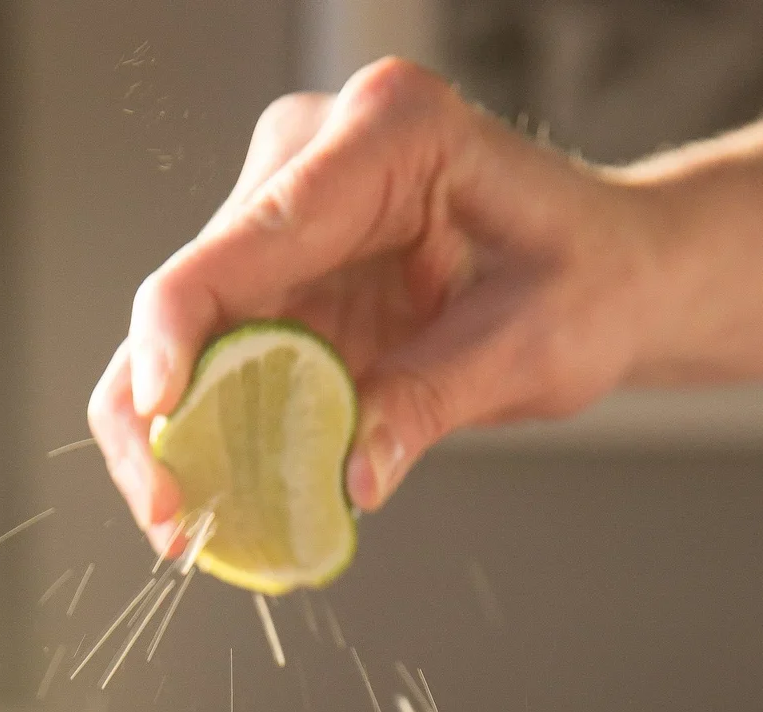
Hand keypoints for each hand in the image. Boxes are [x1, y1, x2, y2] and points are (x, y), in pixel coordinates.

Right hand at [88, 59, 657, 549]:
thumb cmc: (587, 281)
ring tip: (182, 526)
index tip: (159, 411)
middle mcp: (314, 157)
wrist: (605, 274)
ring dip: (169, 435)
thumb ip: (433, 402)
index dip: (181, 326)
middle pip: (187, 287)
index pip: (253, 233)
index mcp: (389, 134)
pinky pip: (209, 358)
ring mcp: (282, 217)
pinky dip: (204, 431)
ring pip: (177, 331)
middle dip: (157, 411)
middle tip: (171, 518)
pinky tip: (214, 497)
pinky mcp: (273, 278)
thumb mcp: (530, 350)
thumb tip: (350, 477)